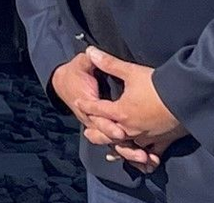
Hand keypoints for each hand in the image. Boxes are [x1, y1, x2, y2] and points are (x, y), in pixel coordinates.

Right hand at [52, 51, 159, 169]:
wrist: (64, 84)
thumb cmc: (75, 73)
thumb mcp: (81, 65)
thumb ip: (90, 60)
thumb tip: (90, 51)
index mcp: (88, 105)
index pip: (98, 118)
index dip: (109, 126)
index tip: (121, 132)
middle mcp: (93, 121)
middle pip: (108, 138)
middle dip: (125, 147)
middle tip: (142, 154)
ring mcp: (100, 127)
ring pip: (115, 146)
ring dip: (131, 154)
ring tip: (148, 160)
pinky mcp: (106, 131)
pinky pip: (119, 147)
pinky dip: (132, 155)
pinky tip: (149, 162)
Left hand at [77, 48, 188, 153]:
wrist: (189, 98)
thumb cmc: (159, 84)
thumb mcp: (131, 72)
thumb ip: (109, 63)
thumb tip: (90, 50)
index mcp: (120, 111)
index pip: (97, 108)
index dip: (86, 105)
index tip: (78, 103)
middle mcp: (130, 128)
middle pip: (107, 133)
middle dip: (97, 132)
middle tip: (87, 132)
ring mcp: (146, 138)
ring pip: (126, 147)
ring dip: (116, 148)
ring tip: (109, 151)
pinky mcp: (162, 142)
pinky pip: (150, 154)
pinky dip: (143, 159)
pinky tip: (142, 163)